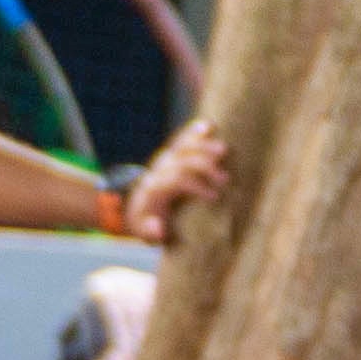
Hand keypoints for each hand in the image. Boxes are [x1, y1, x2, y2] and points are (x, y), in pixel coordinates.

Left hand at [119, 123, 230, 244]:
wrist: (135, 207)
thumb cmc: (147, 225)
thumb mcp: (145, 235)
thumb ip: (149, 233)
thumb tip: (158, 228)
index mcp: (153, 190)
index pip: (175, 181)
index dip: (195, 186)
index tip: (215, 196)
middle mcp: (157, 171)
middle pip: (181, 162)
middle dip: (203, 167)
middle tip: (225, 178)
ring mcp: (163, 161)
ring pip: (183, 148)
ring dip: (203, 147)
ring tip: (225, 149)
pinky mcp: (170, 154)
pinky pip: (181, 140)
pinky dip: (193, 132)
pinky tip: (208, 125)